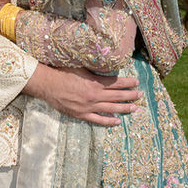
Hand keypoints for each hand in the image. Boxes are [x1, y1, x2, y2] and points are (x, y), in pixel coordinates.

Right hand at [23, 65, 141, 125]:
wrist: (48, 84)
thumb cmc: (63, 73)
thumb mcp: (81, 67)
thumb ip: (94, 71)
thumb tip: (105, 66)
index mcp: (95, 83)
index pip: (116, 83)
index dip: (128, 83)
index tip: (136, 82)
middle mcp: (94, 95)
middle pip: (117, 96)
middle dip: (130, 95)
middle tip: (140, 95)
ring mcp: (89, 107)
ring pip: (111, 109)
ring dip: (124, 108)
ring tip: (134, 108)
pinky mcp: (81, 114)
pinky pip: (98, 120)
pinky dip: (108, 121)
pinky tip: (117, 121)